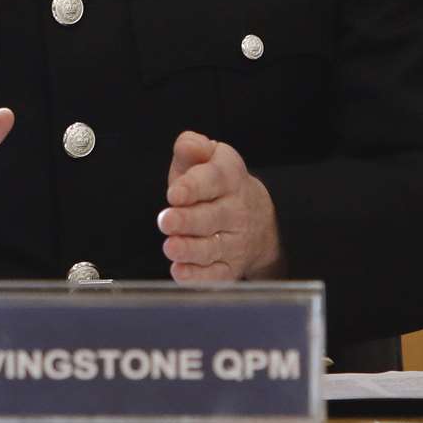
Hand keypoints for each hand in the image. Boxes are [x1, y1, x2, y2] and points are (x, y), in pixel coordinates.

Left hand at [157, 130, 283, 281]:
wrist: (256, 217)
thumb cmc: (216, 184)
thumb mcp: (207, 158)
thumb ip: (192, 147)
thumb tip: (188, 146)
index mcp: (228, 178)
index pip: (212, 180)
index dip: (193, 187)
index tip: (175, 194)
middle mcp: (236, 211)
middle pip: (212, 217)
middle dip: (187, 221)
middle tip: (166, 220)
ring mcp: (235, 242)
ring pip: (212, 248)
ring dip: (190, 249)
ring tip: (171, 247)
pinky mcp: (230, 268)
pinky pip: (216, 276)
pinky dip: (198, 277)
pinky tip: (180, 271)